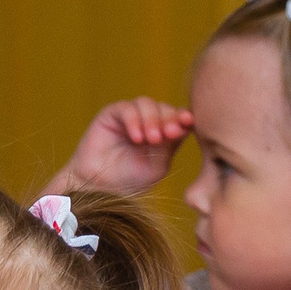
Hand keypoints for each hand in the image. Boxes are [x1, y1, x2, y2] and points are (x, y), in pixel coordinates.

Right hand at [56, 99, 194, 197]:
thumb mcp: (158, 165)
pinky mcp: (111, 114)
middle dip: (170, 119)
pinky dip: (134, 120)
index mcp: (166, 133)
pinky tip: (136, 138)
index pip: (180, 118)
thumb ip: (168, 146)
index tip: (188, 122)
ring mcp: (131, 116)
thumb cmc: (132, 179)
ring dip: (152, 119)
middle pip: (165, 108)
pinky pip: (126, 108)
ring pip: (147, 103)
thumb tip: (180, 127)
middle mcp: (150, 121)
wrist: (102, 186)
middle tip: (170, 133)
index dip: (185, 117)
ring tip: (152, 139)